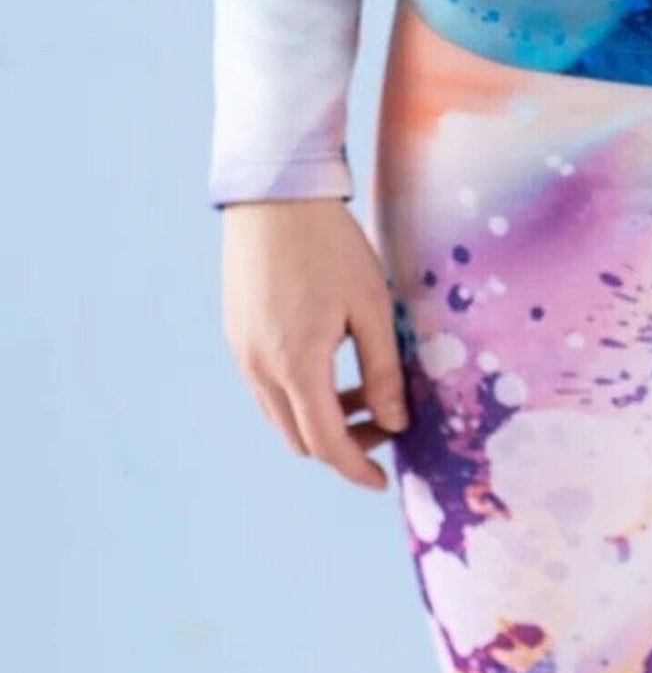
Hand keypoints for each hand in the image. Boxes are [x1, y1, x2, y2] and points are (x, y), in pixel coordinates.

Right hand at [221, 198, 408, 491]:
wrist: (273, 190)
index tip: (382, 482)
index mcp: (296, 364)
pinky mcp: (236, 335)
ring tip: (363, 394)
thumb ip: (385, 373)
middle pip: (301, 440)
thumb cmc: (331, 244)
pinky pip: (267, 389)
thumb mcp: (372, 309)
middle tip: (384, 426)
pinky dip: (300, 397)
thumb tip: (395, 424)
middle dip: (344, 447)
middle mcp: (260, 367)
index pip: (327, 444)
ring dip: (321, 421)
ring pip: (282, 418)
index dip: (357, 469)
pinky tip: (331, 369)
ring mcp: (241, 352)